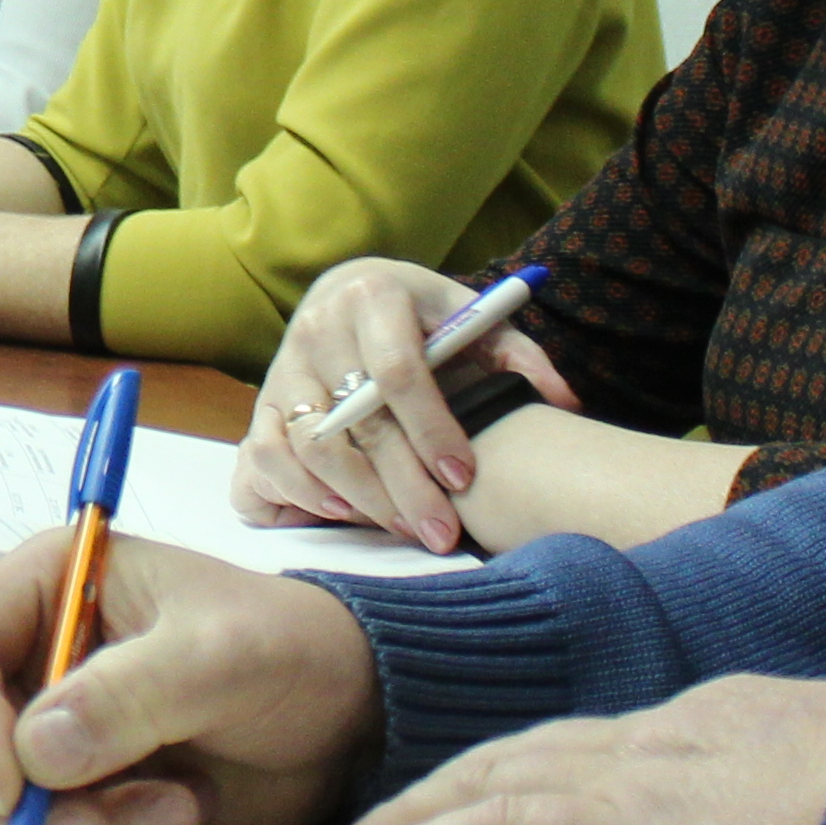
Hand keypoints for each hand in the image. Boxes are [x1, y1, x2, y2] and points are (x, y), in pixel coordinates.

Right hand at [0, 534, 383, 824]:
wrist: (352, 719)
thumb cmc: (289, 650)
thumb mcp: (219, 656)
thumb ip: (129, 693)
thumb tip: (33, 751)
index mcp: (43, 591)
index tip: (14, 783)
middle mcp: (28, 665)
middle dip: (12, 803)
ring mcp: (49, 740)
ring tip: (174, 812)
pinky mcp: (80, 803)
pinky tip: (182, 819)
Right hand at [233, 260, 570, 554]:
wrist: (353, 291)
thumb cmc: (424, 316)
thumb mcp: (473, 318)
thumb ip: (519, 357)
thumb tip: (567, 402)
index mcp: (372, 294)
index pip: (399, 371)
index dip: (432, 429)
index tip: (464, 475)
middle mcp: (317, 326)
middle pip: (356, 422)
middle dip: (404, 486)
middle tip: (443, 533)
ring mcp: (282, 366)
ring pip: (310, 446)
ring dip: (359, 497)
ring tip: (404, 528)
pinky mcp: (259, 402)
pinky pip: (266, 455)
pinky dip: (302, 491)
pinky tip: (346, 513)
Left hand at [322, 677, 825, 824]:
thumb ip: (805, 818)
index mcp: (725, 724)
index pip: (601, 743)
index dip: (532, 770)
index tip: (489, 796)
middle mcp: (667, 733)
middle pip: (525, 751)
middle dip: (449, 787)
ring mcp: (638, 772)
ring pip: (488, 781)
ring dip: (412, 821)